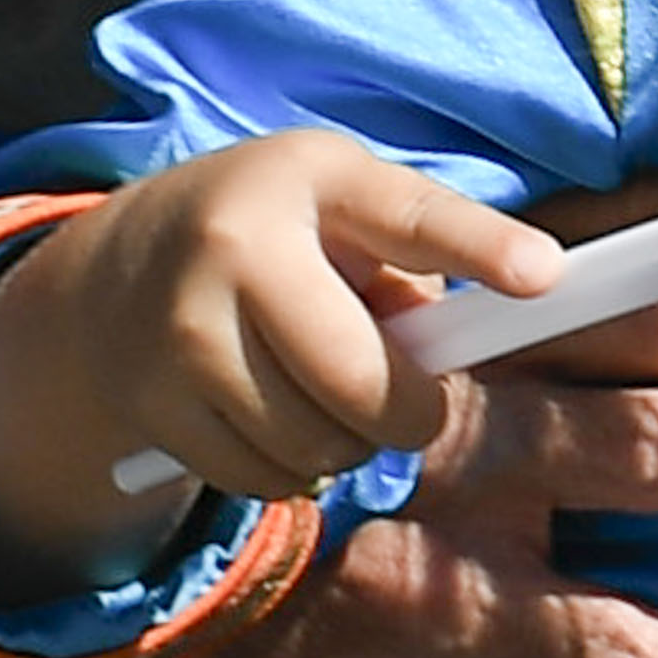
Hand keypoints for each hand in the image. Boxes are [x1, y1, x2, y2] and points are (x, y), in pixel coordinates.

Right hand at [0, 131, 550, 591]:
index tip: (543, 274)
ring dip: (343, 444)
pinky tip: (265, 419)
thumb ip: (409, 268)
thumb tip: (439, 364)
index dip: (482, 247)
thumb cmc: (279, 236)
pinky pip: (265, 478)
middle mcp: (236, 244)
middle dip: (405, 413)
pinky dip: (288, 470)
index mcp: (312, 178)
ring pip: (317, 444)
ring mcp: (183, 327)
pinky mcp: (149, 401)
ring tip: (316, 394)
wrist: (114, 271)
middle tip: (404, 404)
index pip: (409, 216)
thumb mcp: (344, 213)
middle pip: (363, 384)